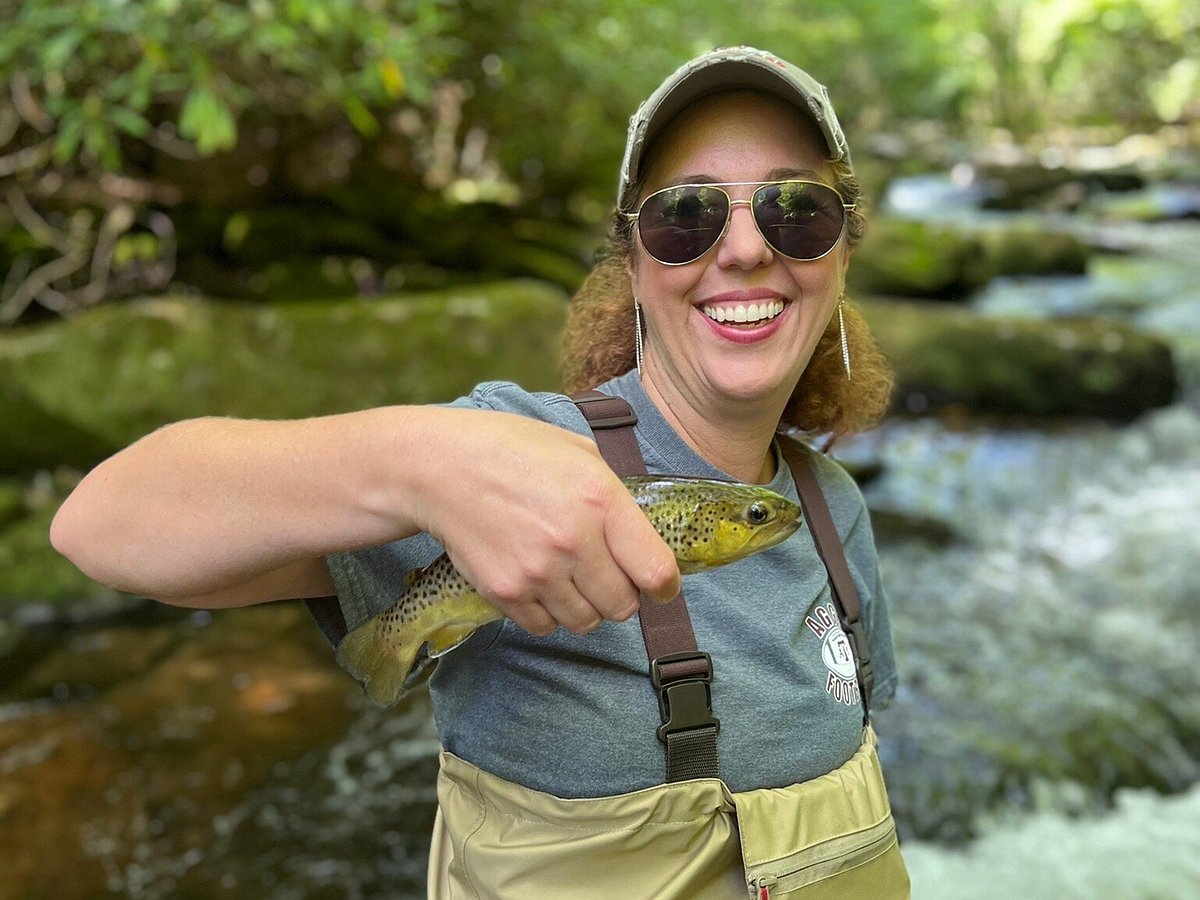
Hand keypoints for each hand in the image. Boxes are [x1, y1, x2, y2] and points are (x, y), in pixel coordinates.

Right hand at [404, 408, 679, 634]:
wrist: (439, 467)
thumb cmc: (511, 449)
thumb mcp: (577, 451)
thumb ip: (613, 495)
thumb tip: (639, 536)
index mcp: (600, 498)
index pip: (656, 571)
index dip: (665, 586)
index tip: (661, 587)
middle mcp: (574, 541)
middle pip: (623, 606)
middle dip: (622, 596)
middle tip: (606, 577)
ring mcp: (538, 571)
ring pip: (585, 622)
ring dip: (584, 607)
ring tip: (568, 578)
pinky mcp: (506, 591)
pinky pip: (544, 626)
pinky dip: (547, 614)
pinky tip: (538, 583)